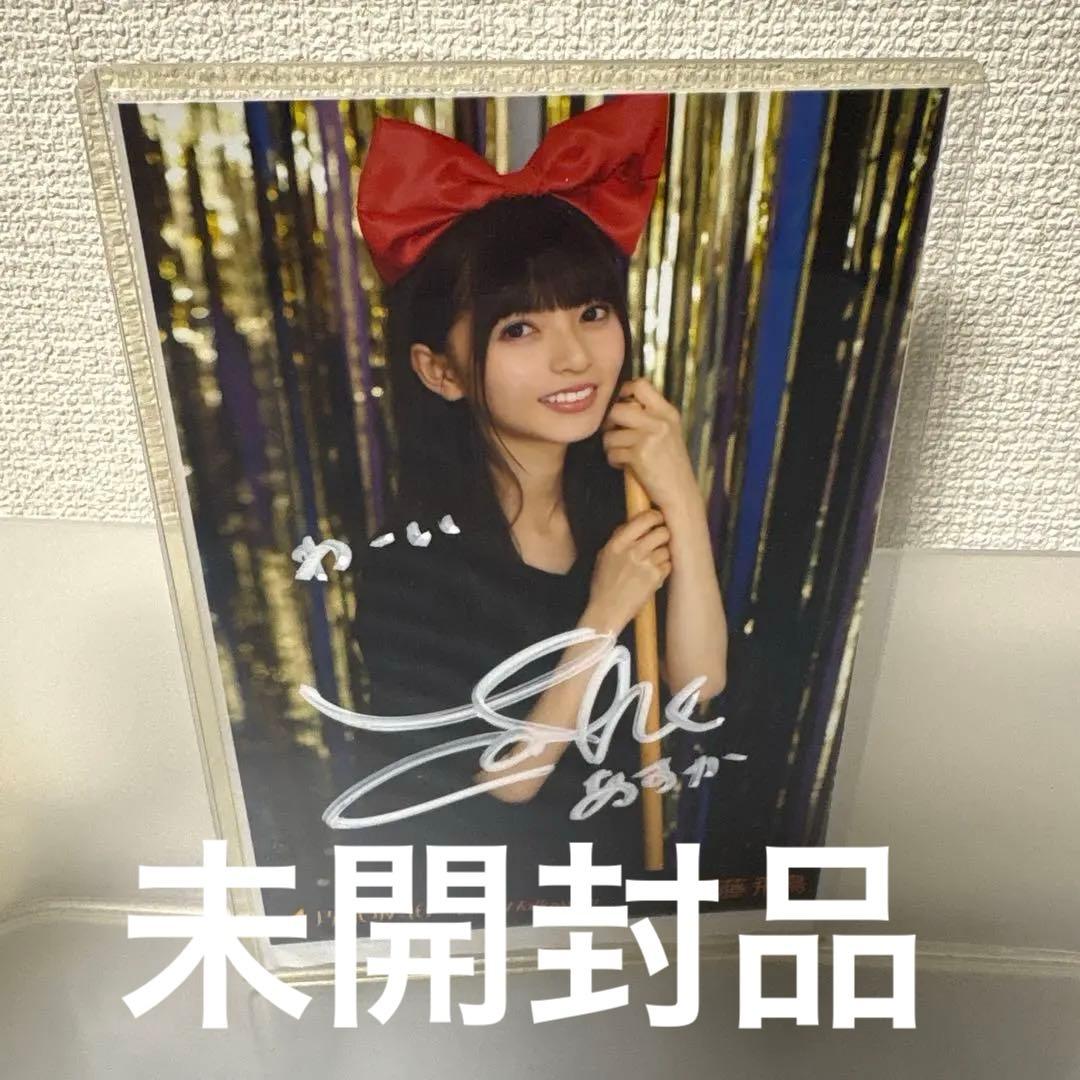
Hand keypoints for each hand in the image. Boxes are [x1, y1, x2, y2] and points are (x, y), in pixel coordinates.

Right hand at [585, 508, 670, 634]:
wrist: (608, 610)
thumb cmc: (604, 583)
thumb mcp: (604, 556)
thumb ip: (619, 538)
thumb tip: (634, 523)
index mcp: (618, 543)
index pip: (644, 519)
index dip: (656, 517)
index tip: (658, 519)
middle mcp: (633, 550)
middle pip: (662, 532)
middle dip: (663, 535)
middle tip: (659, 541)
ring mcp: (646, 564)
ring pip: (667, 549)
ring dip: (663, 554)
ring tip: (653, 562)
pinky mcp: (656, 578)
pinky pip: (669, 564)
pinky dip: (664, 568)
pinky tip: (654, 575)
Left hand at [601, 377, 700, 513]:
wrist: (681, 494)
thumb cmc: (670, 466)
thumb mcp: (667, 433)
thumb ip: (649, 417)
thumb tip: (619, 405)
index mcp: (668, 413)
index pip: (641, 385)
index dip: (622, 391)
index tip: (618, 404)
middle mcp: (660, 422)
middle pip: (617, 409)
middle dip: (609, 424)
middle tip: (614, 435)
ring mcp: (650, 437)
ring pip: (610, 434)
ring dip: (611, 447)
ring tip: (624, 455)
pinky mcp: (639, 455)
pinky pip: (612, 452)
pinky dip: (615, 461)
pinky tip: (626, 467)